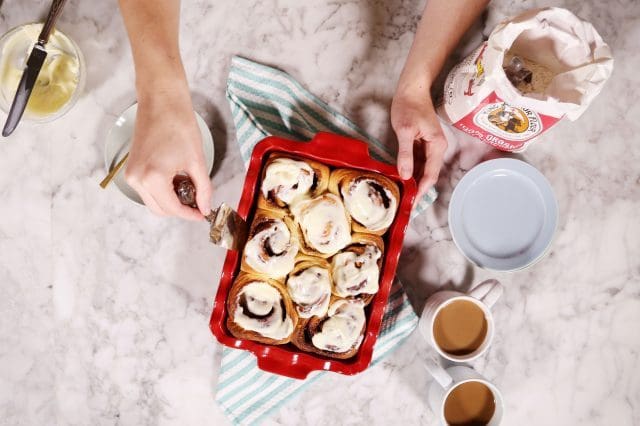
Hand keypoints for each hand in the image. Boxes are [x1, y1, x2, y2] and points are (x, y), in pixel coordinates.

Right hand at [125, 90, 211, 220]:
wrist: (162, 101)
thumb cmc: (179, 124)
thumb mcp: (197, 161)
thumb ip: (203, 189)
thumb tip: (205, 207)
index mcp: (152, 178)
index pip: (172, 209)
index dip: (190, 214)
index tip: (203, 214)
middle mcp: (137, 179)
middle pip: (160, 210)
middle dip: (180, 209)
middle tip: (198, 201)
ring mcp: (131, 174)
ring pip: (153, 202)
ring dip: (170, 201)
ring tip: (188, 186)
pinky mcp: (131, 168)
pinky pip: (147, 190)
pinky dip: (162, 191)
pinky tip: (176, 180)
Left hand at [391, 91, 447, 198]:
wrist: (411, 88)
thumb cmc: (408, 106)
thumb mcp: (404, 131)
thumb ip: (406, 154)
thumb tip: (405, 175)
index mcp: (437, 145)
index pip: (431, 174)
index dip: (422, 189)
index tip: (412, 202)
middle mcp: (437, 147)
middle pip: (428, 174)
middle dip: (418, 188)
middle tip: (405, 202)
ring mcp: (430, 145)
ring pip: (422, 168)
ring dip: (414, 180)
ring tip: (402, 193)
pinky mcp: (422, 142)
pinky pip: (418, 161)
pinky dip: (410, 170)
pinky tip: (401, 177)